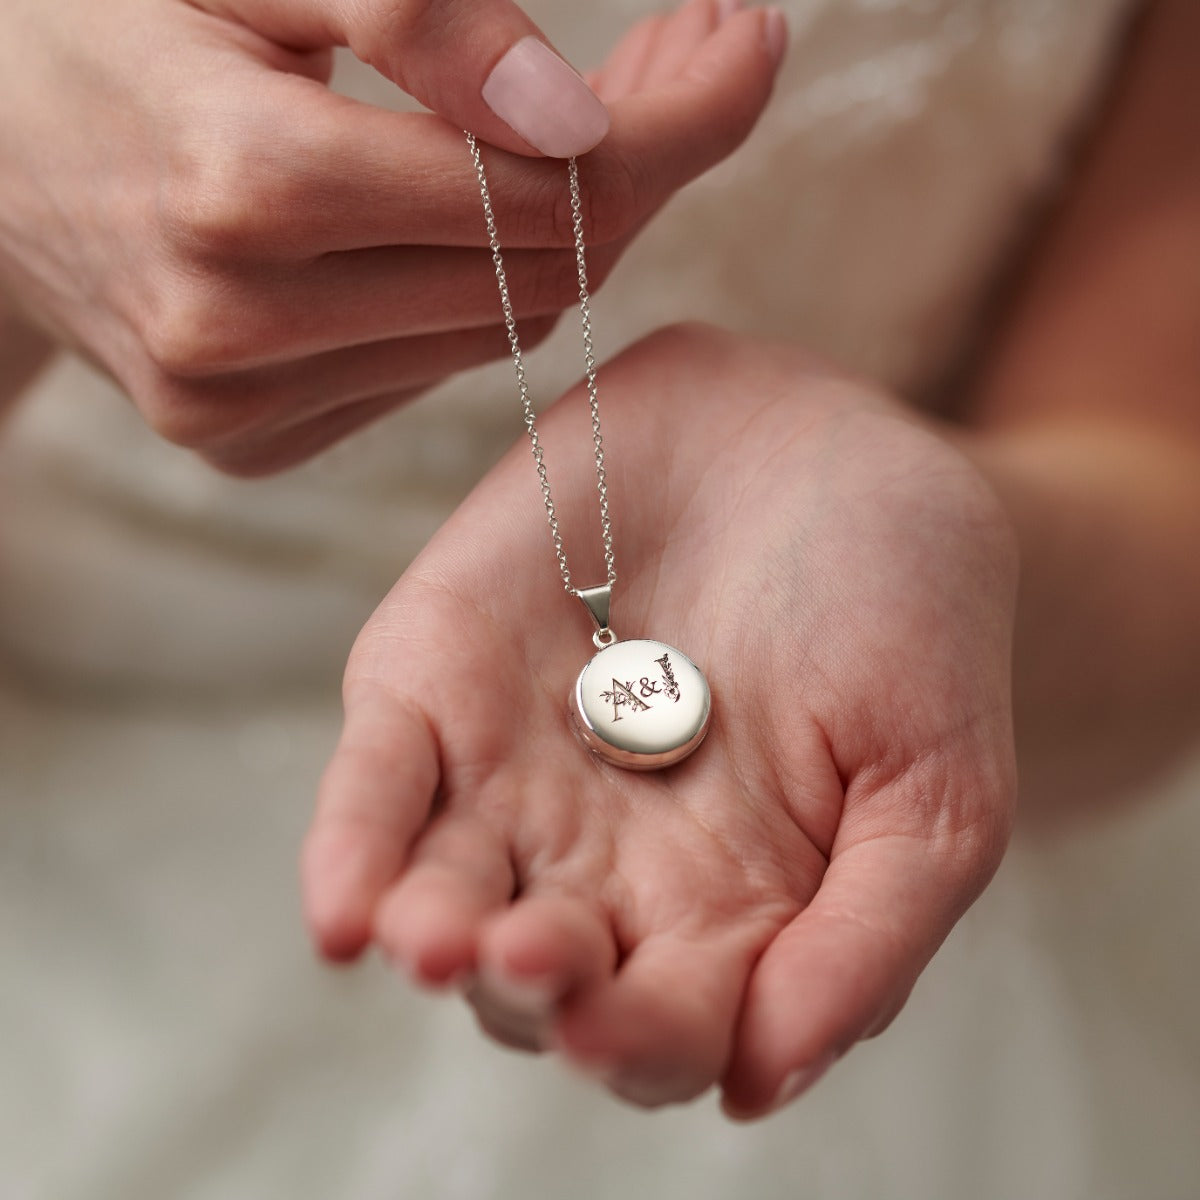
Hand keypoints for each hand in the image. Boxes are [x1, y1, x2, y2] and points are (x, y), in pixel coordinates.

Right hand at [0, 0, 781, 471]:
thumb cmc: (99, 13)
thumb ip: (414, 14)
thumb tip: (573, 121)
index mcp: (238, 184)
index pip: (530, 190)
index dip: (663, 124)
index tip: (745, 48)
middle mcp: (236, 326)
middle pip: (528, 274)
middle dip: (635, 172)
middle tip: (695, 64)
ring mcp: (236, 404)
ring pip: (491, 335)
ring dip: (563, 236)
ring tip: (583, 130)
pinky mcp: (241, 441)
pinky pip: (422, 373)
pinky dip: (471, 297)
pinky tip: (462, 220)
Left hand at [302, 323, 1017, 1116]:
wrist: (827, 441)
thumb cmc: (905, 616)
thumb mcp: (936, 784)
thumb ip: (865, 938)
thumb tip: (761, 1085)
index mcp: (722, 907)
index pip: (659, 1024)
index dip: (636, 1042)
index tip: (618, 1028)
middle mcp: (602, 857)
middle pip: (534, 975)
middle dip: (523, 988)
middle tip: (533, 959)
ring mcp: (512, 772)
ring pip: (442, 892)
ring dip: (428, 933)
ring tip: (426, 941)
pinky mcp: (440, 678)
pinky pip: (377, 777)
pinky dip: (354, 842)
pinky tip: (347, 909)